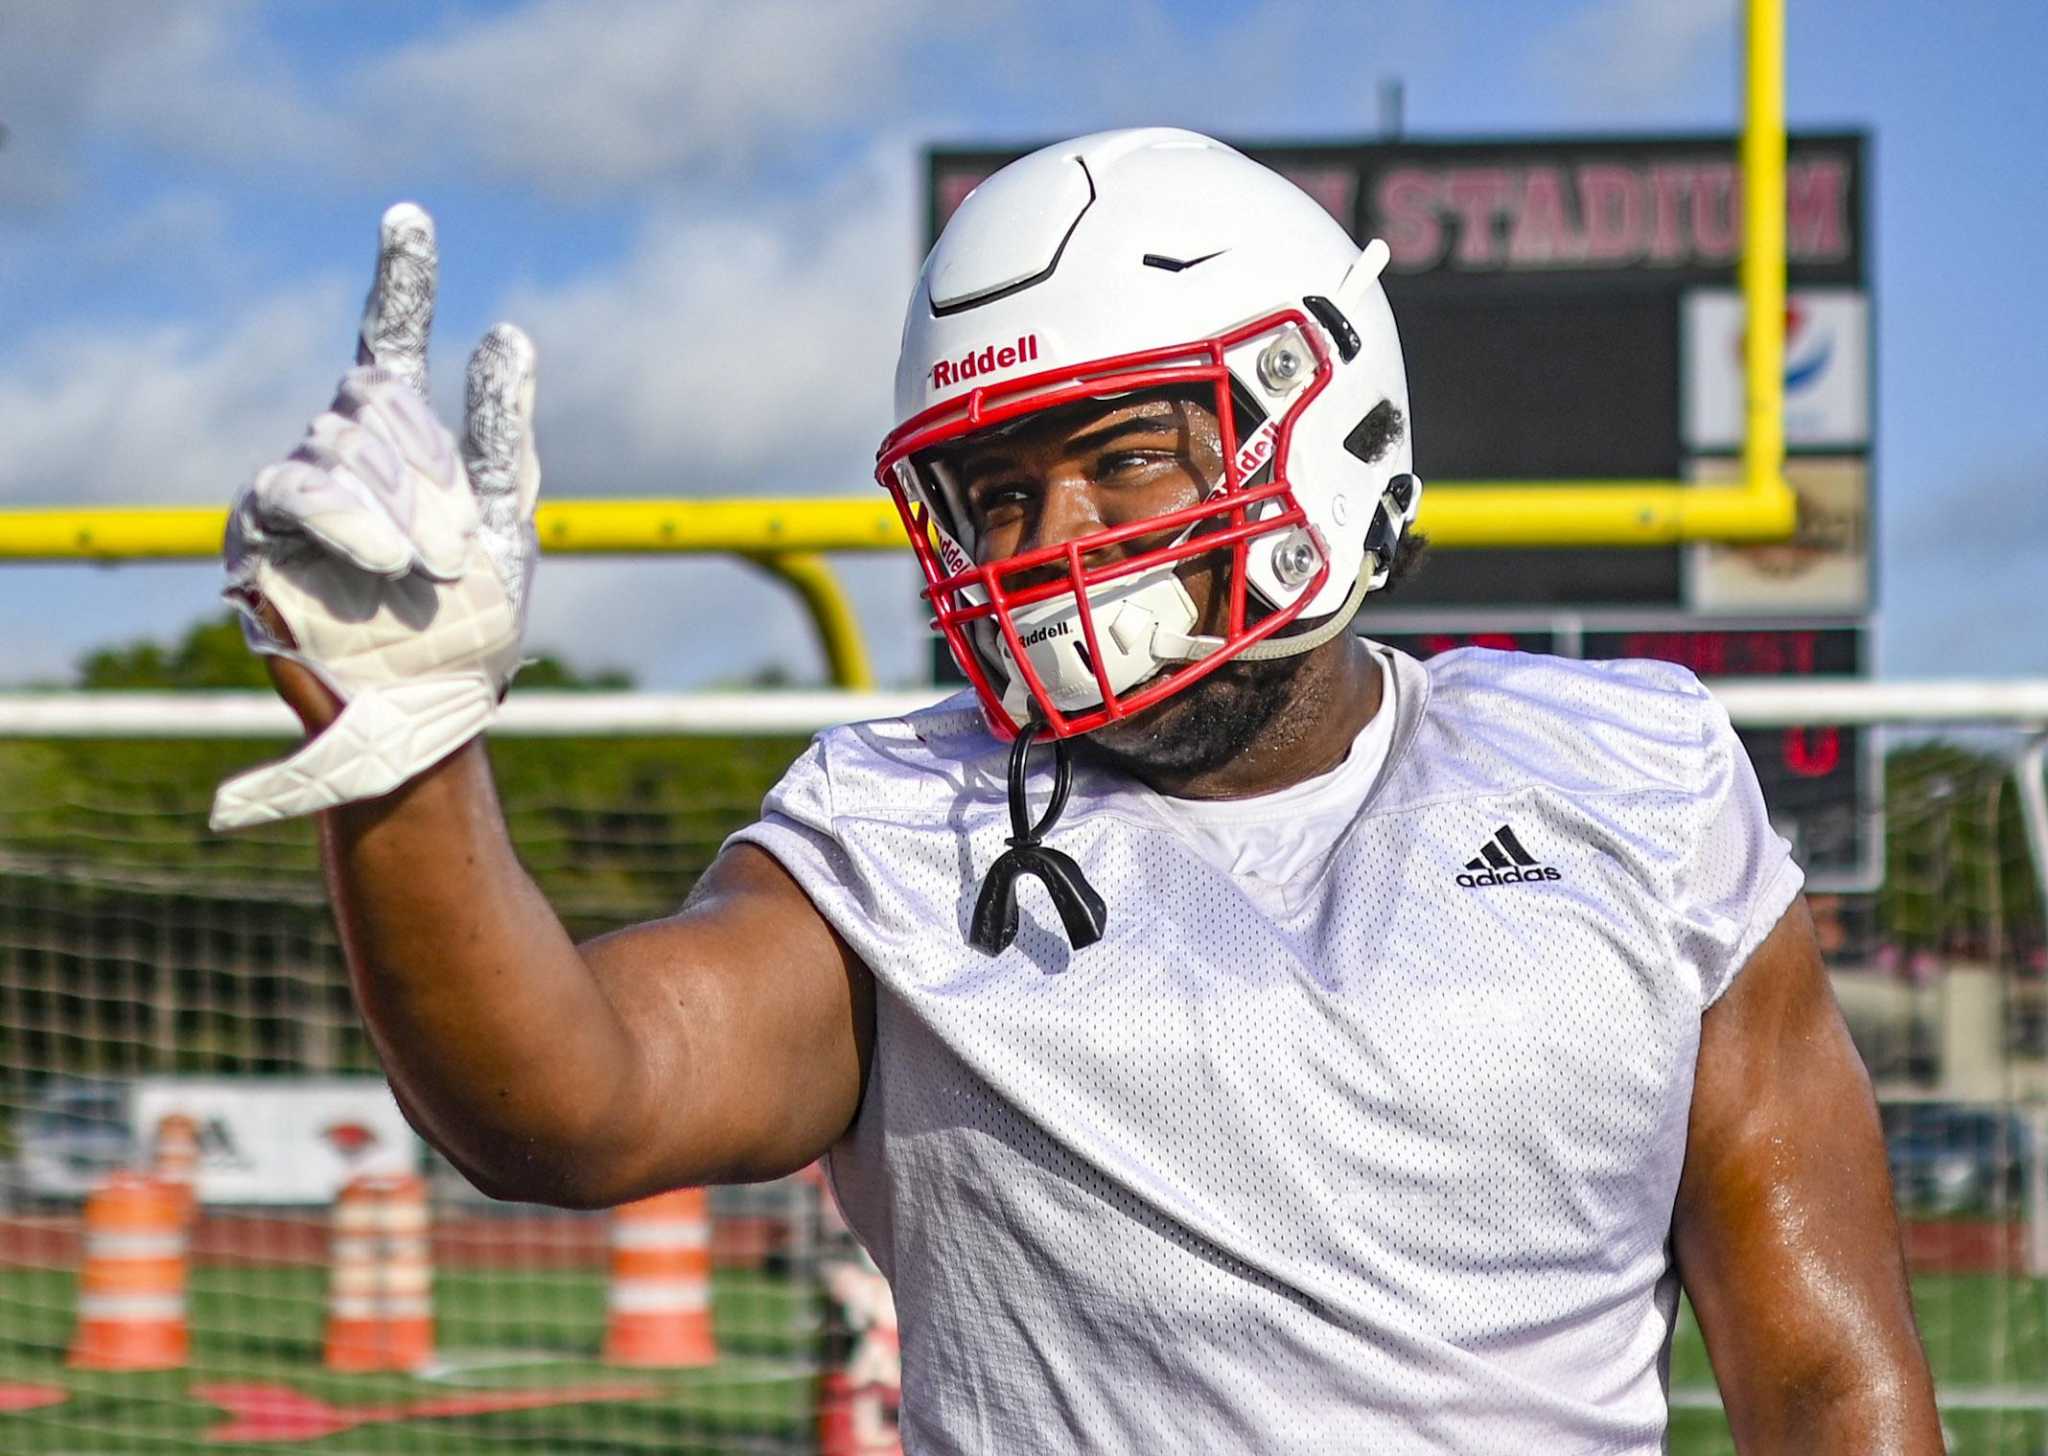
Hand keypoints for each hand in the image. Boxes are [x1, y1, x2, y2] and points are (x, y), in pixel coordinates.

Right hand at [211, 204, 540, 830]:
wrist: (429, 714)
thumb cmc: (472, 629)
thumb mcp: (506, 527)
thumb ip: (504, 434)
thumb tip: (507, 333)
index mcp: (405, 446)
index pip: (390, 343)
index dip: (400, 282)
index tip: (410, 217)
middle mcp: (343, 456)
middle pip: (373, 406)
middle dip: (427, 475)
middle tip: (458, 554)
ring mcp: (295, 494)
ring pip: (337, 448)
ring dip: (398, 511)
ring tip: (429, 572)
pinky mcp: (257, 539)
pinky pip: (297, 496)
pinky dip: (350, 522)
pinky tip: (390, 557)